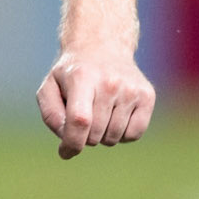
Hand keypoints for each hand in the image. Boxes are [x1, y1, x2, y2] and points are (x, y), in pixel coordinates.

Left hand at [37, 44, 155, 158]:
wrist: (102, 46)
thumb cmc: (73, 74)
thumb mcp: (50, 86)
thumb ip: (51, 115)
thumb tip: (67, 142)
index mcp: (82, 77)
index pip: (80, 120)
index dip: (72, 143)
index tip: (65, 151)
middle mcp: (109, 82)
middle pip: (95, 134)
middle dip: (83, 136)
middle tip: (83, 116)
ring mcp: (131, 89)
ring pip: (113, 138)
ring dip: (102, 135)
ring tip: (98, 112)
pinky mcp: (147, 96)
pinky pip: (134, 135)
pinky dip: (122, 135)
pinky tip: (115, 117)